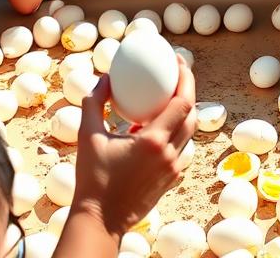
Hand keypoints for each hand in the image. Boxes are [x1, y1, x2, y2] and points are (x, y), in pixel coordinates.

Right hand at [73, 57, 196, 234]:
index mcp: (154, 141)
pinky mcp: (171, 178)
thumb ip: (94, 102)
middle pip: (191, 114)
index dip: (185, 78)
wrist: (101, 220)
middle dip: (188, 89)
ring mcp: (173, 168)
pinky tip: (156, 123)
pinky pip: (179, 147)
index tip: (177, 60)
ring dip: (183, 110)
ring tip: (169, 93)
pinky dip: (174, 130)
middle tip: (176, 71)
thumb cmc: (93, 179)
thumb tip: (105, 77)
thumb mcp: (87, 135)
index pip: (182, 102)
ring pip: (188, 132)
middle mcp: (169, 154)